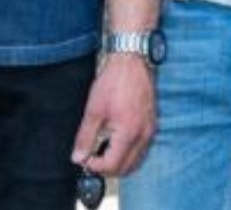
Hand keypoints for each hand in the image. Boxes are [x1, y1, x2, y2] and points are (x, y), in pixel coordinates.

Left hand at [70, 54, 156, 177]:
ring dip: (119, 163)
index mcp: (129, 132)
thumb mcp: (94, 110)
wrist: (132, 61)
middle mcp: (144, 135)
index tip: (85, 159)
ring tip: (102, 150)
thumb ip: (85, 137)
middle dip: (107, 168)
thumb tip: (78, 157)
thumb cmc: (114, 81)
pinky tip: (115, 142)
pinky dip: (129, 153)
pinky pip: (142, 150)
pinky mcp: (152, 125)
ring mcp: (151, 131)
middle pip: (127, 169)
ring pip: (136, 161)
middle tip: (92, 158)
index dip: (95, 166)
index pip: (113, 165)